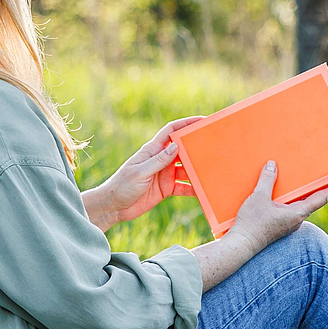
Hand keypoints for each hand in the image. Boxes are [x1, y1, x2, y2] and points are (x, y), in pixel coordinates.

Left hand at [86, 116, 204, 229]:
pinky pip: (184, 187)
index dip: (185, 124)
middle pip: (182, 150)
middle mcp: (160, 160)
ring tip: (212, 170)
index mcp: (152, 151)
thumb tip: (176, 146)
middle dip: (197, 147)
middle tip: (214, 146)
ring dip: (197, 170)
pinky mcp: (166, 188)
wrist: (113, 207)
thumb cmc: (122, 186)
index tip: (201, 121)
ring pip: (186, 169)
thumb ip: (159, 161)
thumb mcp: (140, 173)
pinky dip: (193, 188)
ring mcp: (164, 174)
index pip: (171, 132)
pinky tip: (203, 191)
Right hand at [226, 160, 327, 247]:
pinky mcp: (281, 225)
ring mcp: (289, 223)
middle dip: (326, 188)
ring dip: (308, 193)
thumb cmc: (252, 224)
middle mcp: (297, 219)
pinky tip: (285, 192)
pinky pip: (291, 209)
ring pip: (302, 205)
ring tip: (310, 179)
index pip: (323, 198)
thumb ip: (267, 180)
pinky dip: (294, 199)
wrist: (241, 246)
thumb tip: (273, 165)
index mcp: (298, 212)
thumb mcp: (259, 198)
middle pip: (316, 200)